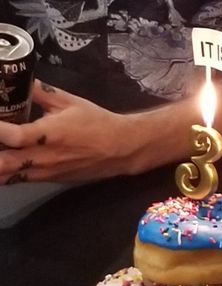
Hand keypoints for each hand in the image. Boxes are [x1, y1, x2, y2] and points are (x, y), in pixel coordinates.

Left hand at [0, 80, 138, 184]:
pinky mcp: (49, 180)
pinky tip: (4, 159)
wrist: (119, 149)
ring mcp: (46, 173)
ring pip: (7, 177)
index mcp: (49, 135)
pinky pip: (19, 178)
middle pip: (3, 165)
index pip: (12, 136)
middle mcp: (44, 158)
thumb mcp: (68, 101)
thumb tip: (17, 80)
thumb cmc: (95, 122)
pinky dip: (5, 171)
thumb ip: (39, 92)